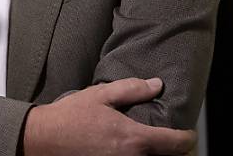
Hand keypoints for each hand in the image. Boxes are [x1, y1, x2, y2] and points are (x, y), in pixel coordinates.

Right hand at [22, 78, 195, 155]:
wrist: (44, 139)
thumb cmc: (70, 117)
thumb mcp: (100, 95)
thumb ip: (132, 89)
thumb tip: (156, 85)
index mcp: (133, 139)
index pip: (176, 144)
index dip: (188, 138)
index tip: (189, 133)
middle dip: (176, 151)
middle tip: (174, 141)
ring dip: (158, 155)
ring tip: (157, 146)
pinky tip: (135, 151)